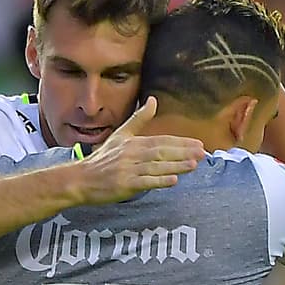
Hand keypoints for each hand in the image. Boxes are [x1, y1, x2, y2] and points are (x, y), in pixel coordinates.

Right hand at [69, 99, 204, 203]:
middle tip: (203, 153)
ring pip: (156, 166)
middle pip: (162, 152)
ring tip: (194, 164)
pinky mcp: (124, 185)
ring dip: (176, 165)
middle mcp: (132, 154)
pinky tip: (174, 180)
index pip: (162, 141)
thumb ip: (139, 119)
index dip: (181, 142)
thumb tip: (153, 100)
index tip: (198, 144)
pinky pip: (145, 182)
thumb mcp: (120, 135)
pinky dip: (159, 181)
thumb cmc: (102, 159)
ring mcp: (128, 170)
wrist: (81, 179)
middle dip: (184, 152)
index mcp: (133, 142)